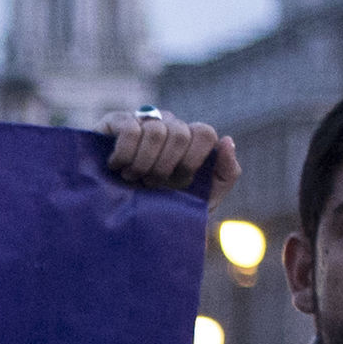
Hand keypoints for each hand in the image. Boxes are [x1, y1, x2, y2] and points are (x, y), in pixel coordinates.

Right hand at [100, 110, 238, 209]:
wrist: (115, 222)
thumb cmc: (159, 211)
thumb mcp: (201, 202)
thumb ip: (225, 175)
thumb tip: (227, 140)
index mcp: (189, 140)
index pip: (204, 133)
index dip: (193, 160)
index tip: (178, 182)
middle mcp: (168, 125)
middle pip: (180, 134)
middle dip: (165, 167)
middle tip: (150, 184)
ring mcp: (142, 121)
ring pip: (155, 132)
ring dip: (143, 164)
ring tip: (132, 178)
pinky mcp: (115, 122)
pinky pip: (130, 129)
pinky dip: (125, 153)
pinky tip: (117, 166)